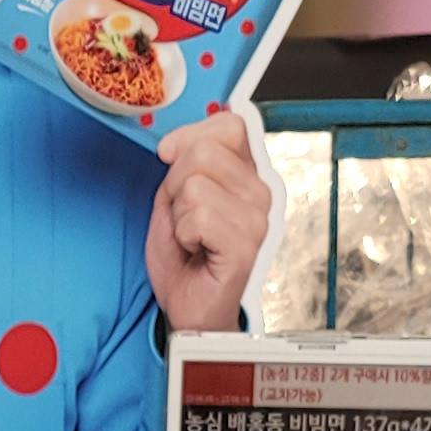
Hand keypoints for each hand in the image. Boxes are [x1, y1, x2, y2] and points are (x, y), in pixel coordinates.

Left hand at [147, 109, 274, 331]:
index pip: (230, 124)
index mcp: (248, 174)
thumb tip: (175, 144)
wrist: (189, 306)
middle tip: (184, 215)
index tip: (170, 156)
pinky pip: (198, 216)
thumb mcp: (176, 195)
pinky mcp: (246, 245)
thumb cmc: (186, 255)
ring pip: (195, 184)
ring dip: (179, 213)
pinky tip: (196, 249)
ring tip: (191, 235)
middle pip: (205, 151)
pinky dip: (184, 234)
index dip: (192, 135)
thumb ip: (183, 162)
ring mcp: (257, 218)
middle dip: (176, 182)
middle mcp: (261, 192)